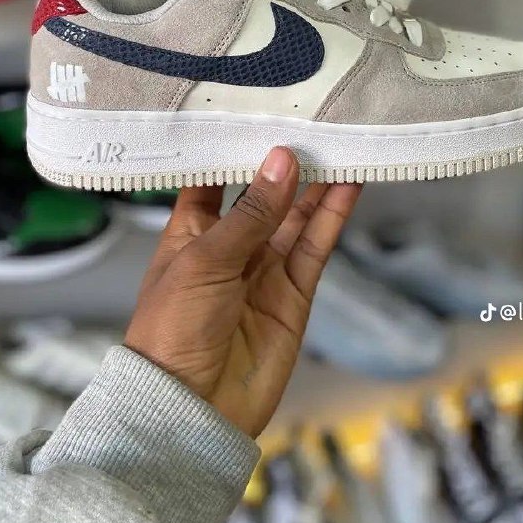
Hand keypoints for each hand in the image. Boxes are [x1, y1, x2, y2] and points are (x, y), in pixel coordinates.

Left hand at [125, 147, 362, 437]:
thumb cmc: (174, 328)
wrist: (192, 409)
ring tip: (340, 143)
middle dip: (285, 164)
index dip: (233, 150)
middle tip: (313, 123)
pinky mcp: (294, 293)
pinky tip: (348, 187)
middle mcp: (230, 246)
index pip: (213, 181)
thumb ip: (251, 213)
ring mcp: (264, 269)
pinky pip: (315, 247)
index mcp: (191, 232)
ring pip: (296, 217)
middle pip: (263, 195)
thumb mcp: (206, 260)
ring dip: (317, 185)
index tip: (256, 113)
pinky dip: (332, 218)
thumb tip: (282, 160)